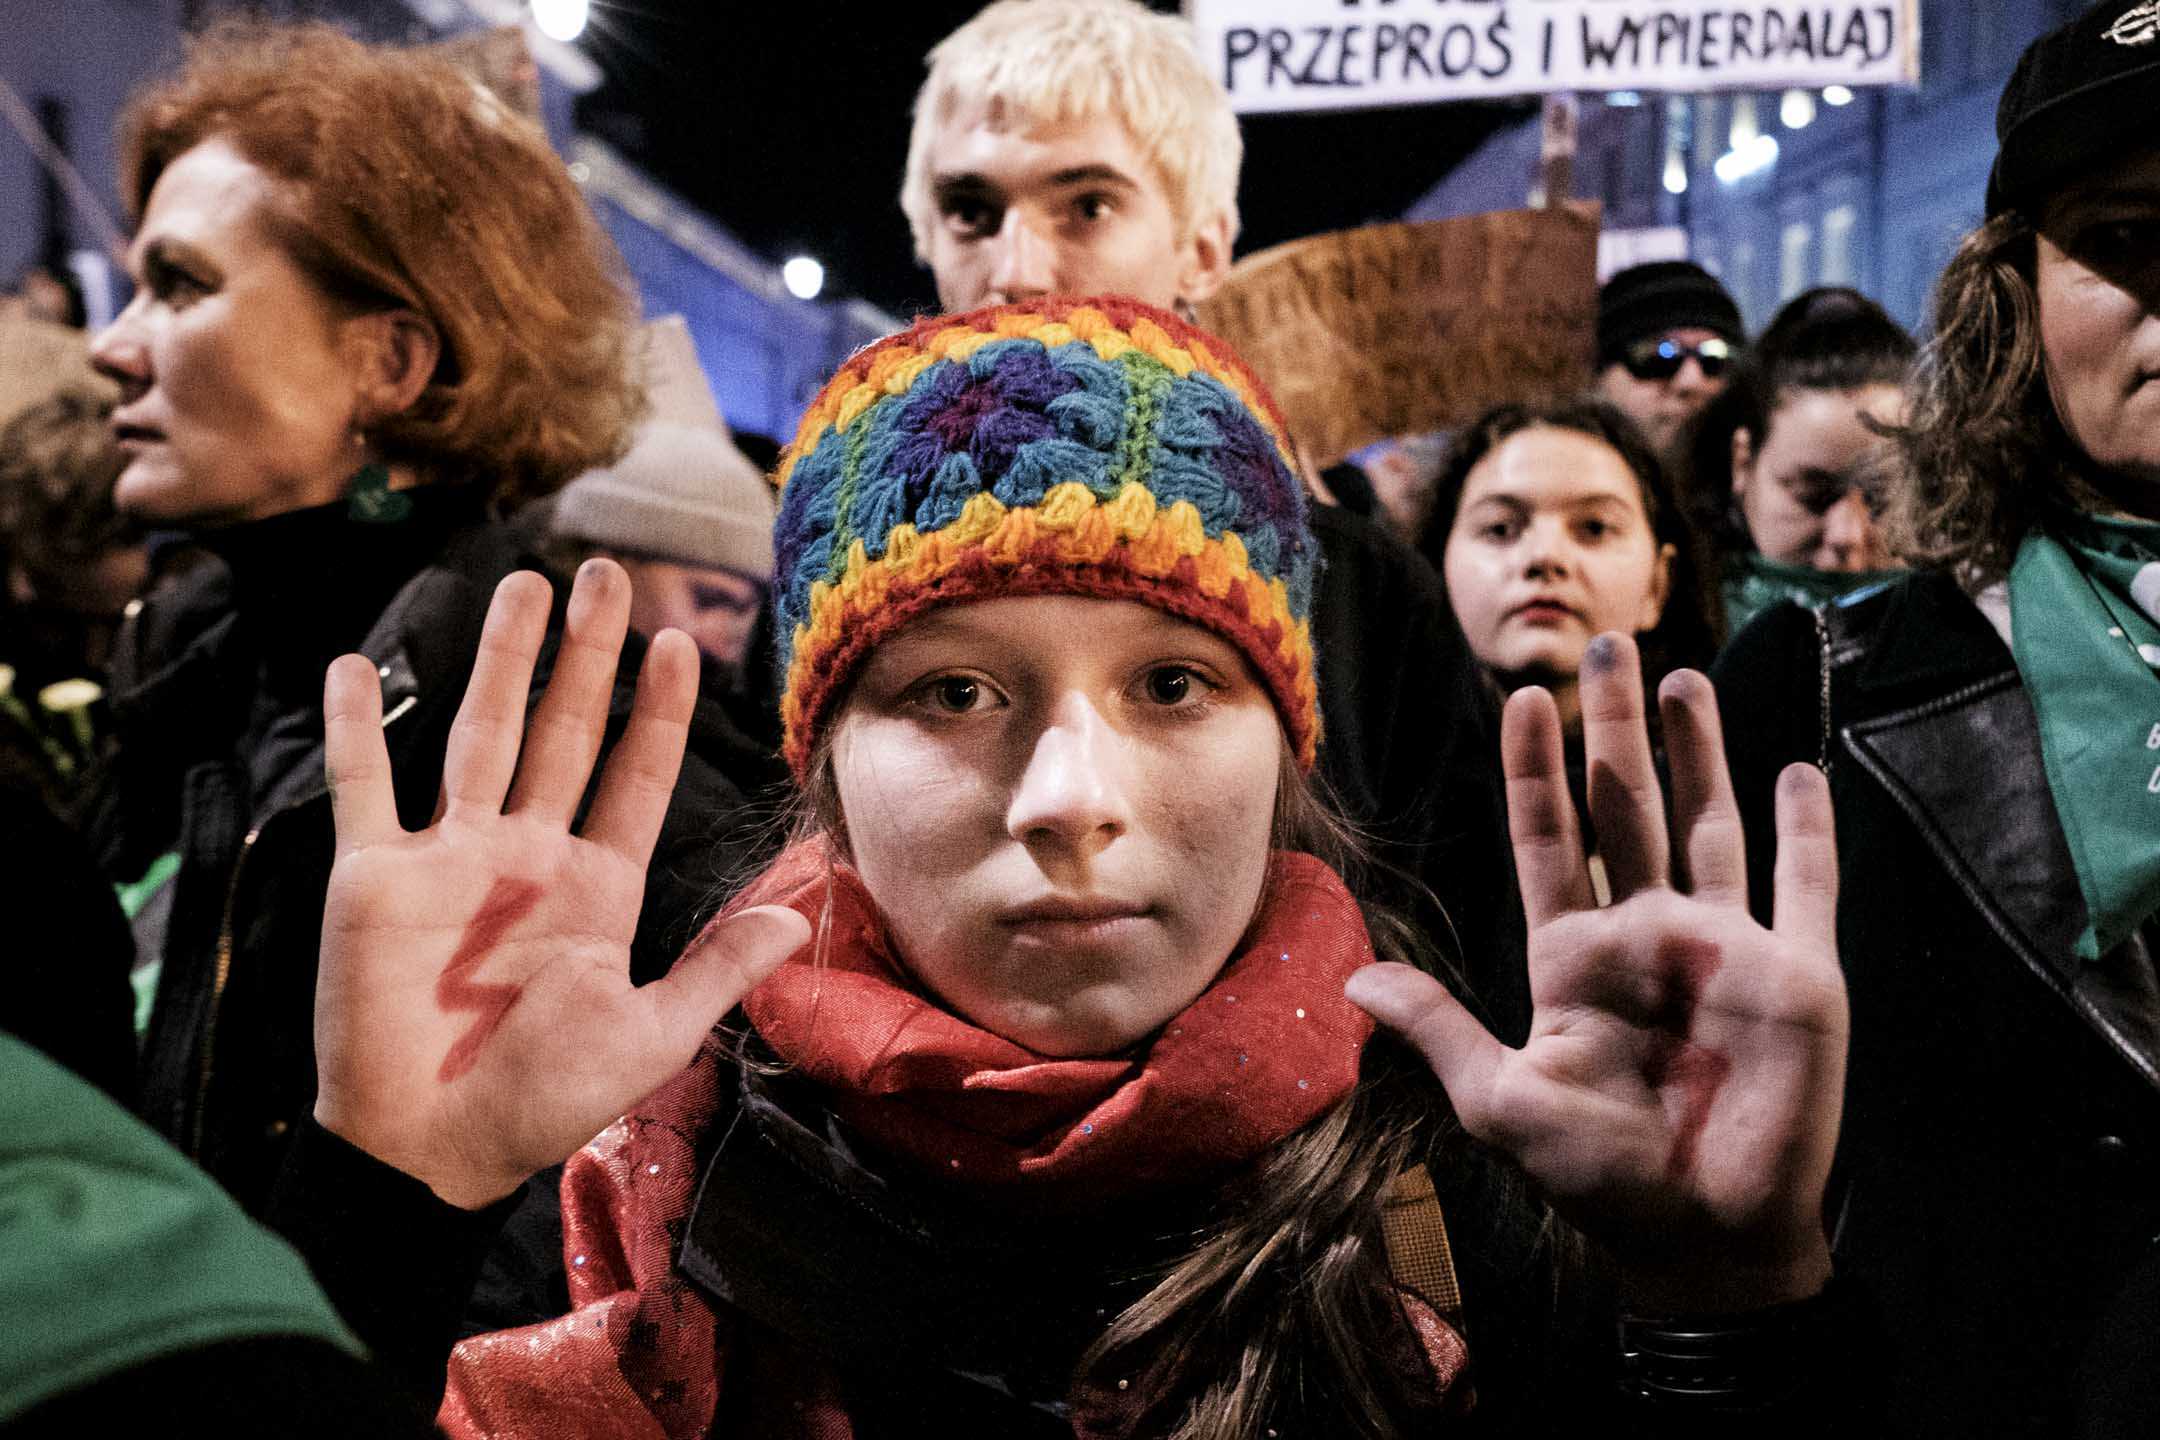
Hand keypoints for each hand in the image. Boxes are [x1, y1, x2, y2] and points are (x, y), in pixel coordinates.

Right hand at [314, 562, 808, 1208]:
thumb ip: (719, 968)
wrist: (432, 1153)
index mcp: (594, 887)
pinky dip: (356, 729)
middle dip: (585, 655)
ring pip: (479, 734)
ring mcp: (449, 858)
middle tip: (605, 573)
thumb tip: (798, 912)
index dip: (658, 713)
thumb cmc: (542, 1102)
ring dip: (501, 662)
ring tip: (522, 585)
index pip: (635, 777)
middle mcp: (525, 855)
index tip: (681, 644)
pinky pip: (363, 788)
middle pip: (562, 732)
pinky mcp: (373, 878)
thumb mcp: (651, 1035)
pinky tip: (354, 665)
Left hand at [1347, 633, 1844, 1312]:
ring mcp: (1727, 949)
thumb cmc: (1599, 1179)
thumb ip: (1438, 1032)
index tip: (1525, 698)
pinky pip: (1806, 886)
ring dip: (1702, 752)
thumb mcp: (1501, 1102)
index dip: (1537, 770)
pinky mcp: (1799, 976)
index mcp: (1574, 957)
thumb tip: (1351, 984)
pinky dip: (1808, 831)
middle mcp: (1649, 935)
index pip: (1550, 838)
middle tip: (1609, 643)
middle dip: (1618, 728)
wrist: (1701, 1240)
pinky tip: (1799, 768)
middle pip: (1629, 807)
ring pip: (1712, 823)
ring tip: (1685, 677)